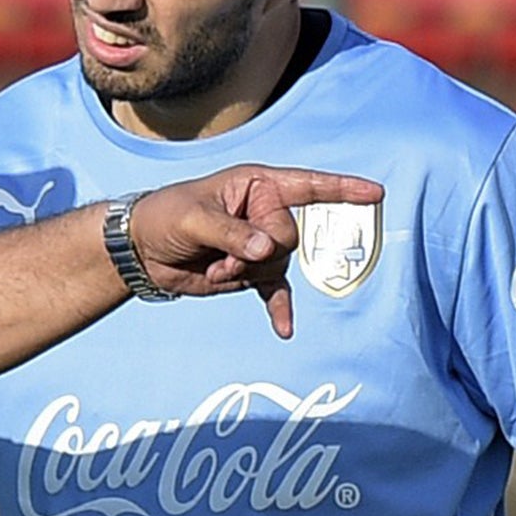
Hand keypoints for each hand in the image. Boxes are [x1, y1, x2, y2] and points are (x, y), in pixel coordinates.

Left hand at [129, 166, 382, 336]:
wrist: (140, 250)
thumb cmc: (163, 217)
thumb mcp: (192, 219)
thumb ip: (232, 233)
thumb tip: (268, 250)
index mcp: (255, 185)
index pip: (307, 186)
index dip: (342, 189)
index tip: (375, 194)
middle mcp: (264, 212)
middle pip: (289, 237)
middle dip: (256, 252)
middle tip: (221, 255)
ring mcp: (260, 245)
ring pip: (278, 265)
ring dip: (244, 273)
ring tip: (214, 268)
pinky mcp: (251, 274)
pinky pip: (276, 293)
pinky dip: (280, 310)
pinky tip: (285, 330)